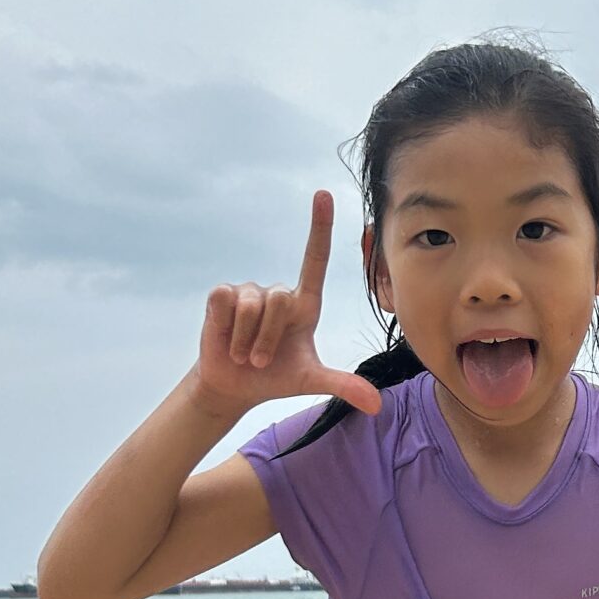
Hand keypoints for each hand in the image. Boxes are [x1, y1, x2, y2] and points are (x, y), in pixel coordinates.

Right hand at [194, 192, 384, 418]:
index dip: (319, 226)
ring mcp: (249, 291)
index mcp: (304, 304)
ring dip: (250, 340)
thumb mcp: (311, 380)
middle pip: (280, 299)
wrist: (234, 385)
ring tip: (247, 353)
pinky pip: (227, 302)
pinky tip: (227, 338)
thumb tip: (377, 404)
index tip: (323, 194)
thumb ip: (343, 385)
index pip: (316, 259)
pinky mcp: (222, 296)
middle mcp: (279, 293)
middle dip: (270, 339)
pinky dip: (228, 329)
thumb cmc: (275, 377)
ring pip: (254, 305)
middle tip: (263, 359)